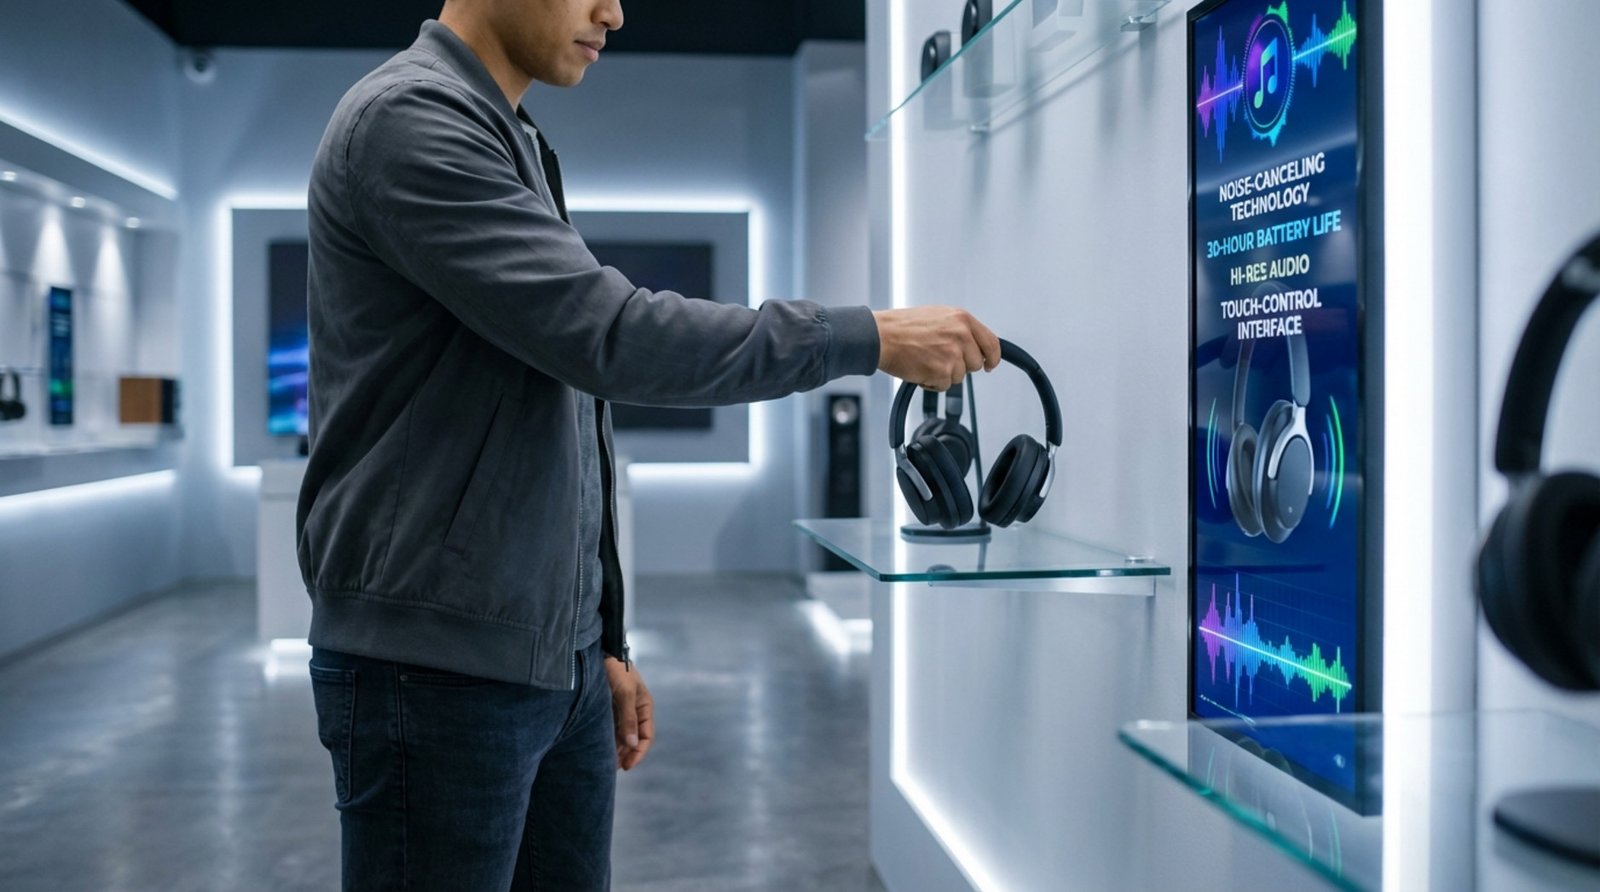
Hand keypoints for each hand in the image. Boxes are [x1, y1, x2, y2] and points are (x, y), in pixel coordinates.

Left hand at [605, 657, 653, 770]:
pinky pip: (610, 730)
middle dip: (625, 754)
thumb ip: (628, 719)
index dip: (638, 752)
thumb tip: (632, 744)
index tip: (627, 765)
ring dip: (615, 750)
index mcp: (645, 706)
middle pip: (633, 739)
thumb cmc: (617, 669)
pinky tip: (599, 749)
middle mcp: (634, 711)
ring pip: (621, 736)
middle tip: (612, 768)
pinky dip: (607, 741)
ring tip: (605, 763)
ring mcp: (621, 711)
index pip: (646, 736)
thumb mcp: (625, 693)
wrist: (599, 652)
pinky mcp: (608, 709)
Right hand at [873, 306, 1001, 390]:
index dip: (993, 357)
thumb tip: (974, 344)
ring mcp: (953, 353)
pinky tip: (920, 369)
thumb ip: (960, 329)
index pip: (992, 342)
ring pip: (959, 376)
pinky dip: (931, 382)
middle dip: (960, 366)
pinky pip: (944, 385)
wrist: (882, 336)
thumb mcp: (939, 316)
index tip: (990, 364)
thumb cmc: (903, 326)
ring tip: (925, 360)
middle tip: (940, 359)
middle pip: (976, 364)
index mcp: (962, 319)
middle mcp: (961, 335)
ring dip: (943, 374)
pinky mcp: (942, 371)